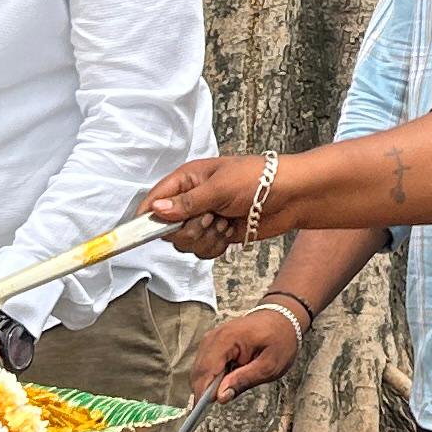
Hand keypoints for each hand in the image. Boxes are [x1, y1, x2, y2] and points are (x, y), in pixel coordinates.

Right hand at [140, 153, 279, 258]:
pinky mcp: (218, 235)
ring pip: (186, 243)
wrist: (291, 196)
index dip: (148, 215)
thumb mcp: (219, 187)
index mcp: (188, 179)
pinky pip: (203, 251)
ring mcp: (205, 219)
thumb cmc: (258, 179)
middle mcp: (193, 200)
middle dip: (189, 229)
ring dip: (206, 238)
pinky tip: (230, 232)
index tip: (141, 230)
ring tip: (225, 222)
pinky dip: (216, 247)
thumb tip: (157, 209)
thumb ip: (187, 202)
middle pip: (169, 228)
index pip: (156, 198)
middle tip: (210, 218)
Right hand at [192, 303, 305, 404]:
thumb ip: (244, 380)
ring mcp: (211, 338)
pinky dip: (212, 376)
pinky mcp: (212, 343)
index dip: (202, 393)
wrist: (282, 317)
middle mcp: (214, 336)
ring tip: (232, 386)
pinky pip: (204, 364)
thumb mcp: (270, 365)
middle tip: (223, 400)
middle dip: (205, 390)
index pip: (206, 370)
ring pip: (199, 369)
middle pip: (198, 371)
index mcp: (227, 339)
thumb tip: (220, 397)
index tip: (202, 412)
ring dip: (209, 383)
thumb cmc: (280, 339)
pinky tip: (228, 377)